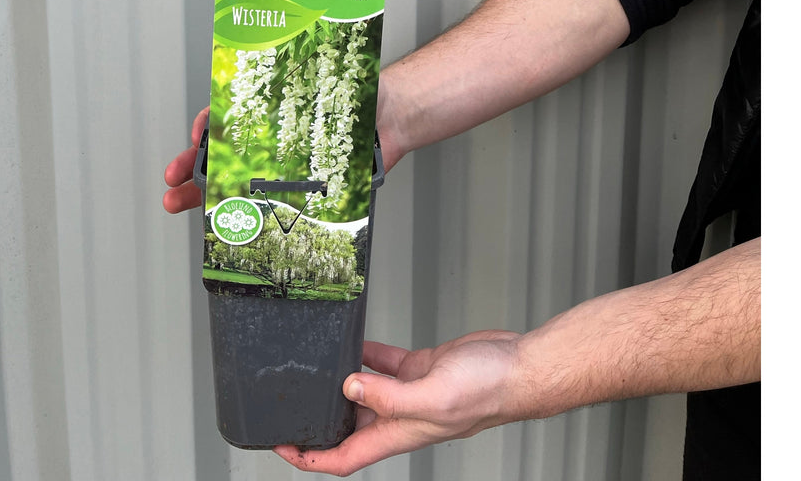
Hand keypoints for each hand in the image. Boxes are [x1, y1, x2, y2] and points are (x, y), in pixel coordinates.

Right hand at [161, 81, 408, 214]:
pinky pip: (266, 207)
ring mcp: (282, 168)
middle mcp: (271, 138)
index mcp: (270, 108)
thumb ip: (306, 75)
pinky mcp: (300, 193)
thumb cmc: (361, 93)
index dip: (206, 125)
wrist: (393, 120)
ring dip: (202, 194)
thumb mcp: (327, 75)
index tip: (198, 134)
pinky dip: (241, 217)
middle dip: (190, 166)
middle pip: (221, 152)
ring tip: (179, 203)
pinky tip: (225, 225)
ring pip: (234, 182)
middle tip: (173, 179)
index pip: (226, 114)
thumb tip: (283, 66)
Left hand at [274, 332, 525, 475]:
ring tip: (314, 368)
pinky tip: (352, 342)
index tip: (283, 446)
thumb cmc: (486, 391)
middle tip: (290, 402)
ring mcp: (410, 392)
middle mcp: (400, 417)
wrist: (516, 367)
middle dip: (319, 419)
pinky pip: (384, 362)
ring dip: (340, 383)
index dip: (311, 457)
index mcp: (399, 434)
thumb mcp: (431, 395)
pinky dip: (365, 353)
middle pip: (349, 426)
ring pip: (364, 391)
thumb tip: (347, 389)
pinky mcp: (420, 368)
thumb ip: (388, 396)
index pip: (344, 457)